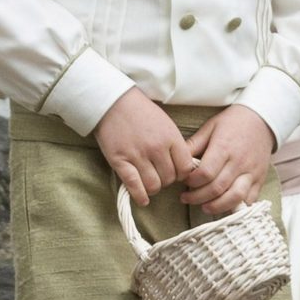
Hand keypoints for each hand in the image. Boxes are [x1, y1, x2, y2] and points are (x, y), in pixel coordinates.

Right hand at [94, 88, 194, 205]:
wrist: (113, 102)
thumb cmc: (140, 111)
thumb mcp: (165, 122)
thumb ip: (174, 143)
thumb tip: (182, 165)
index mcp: (170, 136)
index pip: (186, 168)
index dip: (182, 173)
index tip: (176, 172)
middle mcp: (156, 148)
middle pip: (170, 179)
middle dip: (166, 180)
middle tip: (159, 175)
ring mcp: (138, 155)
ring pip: (154, 186)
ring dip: (153, 188)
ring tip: (149, 182)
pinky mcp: (120, 161)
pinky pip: (135, 186)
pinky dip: (140, 196)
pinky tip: (142, 198)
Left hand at [180, 105, 274, 214]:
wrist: (261, 120)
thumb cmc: (232, 122)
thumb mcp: (210, 127)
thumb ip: (194, 144)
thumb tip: (178, 160)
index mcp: (224, 147)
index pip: (205, 172)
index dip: (191, 181)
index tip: (184, 181)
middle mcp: (238, 162)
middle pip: (217, 188)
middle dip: (198, 197)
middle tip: (186, 198)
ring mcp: (251, 172)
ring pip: (234, 198)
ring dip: (217, 207)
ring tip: (204, 206)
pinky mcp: (259, 180)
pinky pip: (249, 200)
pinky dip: (237, 207)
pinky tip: (224, 206)